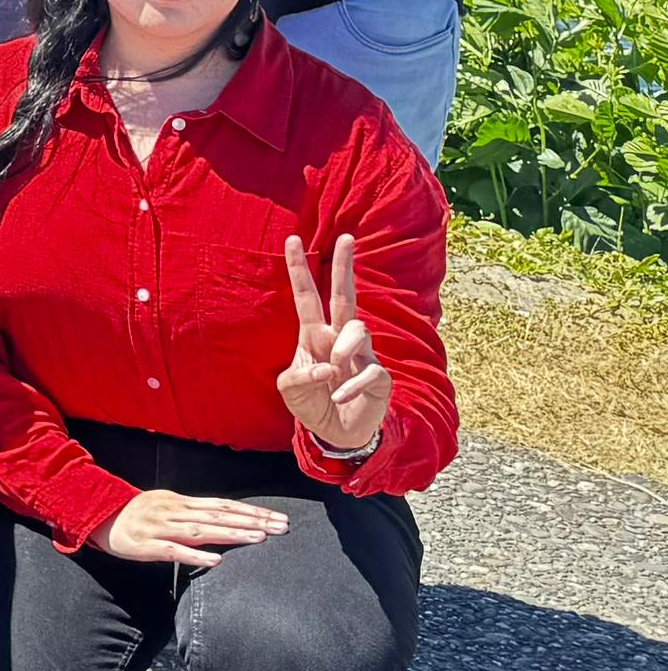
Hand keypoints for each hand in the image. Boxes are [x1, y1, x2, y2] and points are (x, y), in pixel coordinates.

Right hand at [95, 488, 289, 569]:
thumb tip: (222, 518)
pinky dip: (196, 555)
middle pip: (220, 515)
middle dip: (253, 521)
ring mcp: (161, 527)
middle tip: (281, 527)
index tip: (276, 517)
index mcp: (181, 502)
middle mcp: (175, 511)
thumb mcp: (165, 506)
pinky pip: (174, 551)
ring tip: (259, 538)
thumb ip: (192, 512)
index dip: (251, 511)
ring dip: (232, 534)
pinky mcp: (147, 545)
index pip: (223, 505)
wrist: (97, 515)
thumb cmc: (136, 514)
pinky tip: (216, 560)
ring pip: (202, 530)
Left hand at [275, 232, 393, 455]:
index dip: (298, 270)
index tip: (291, 239)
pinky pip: (368, 370)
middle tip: (346, 237)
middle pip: (345, 296)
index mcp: (314, 335)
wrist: (336, 433)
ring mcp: (362, 355)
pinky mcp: (379, 376)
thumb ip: (298, 376)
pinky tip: (340, 396)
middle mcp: (340, 338)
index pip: (306, 297)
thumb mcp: (290, 390)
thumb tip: (326, 366)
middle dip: (344, 266)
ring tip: (333, 370)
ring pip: (358, 329)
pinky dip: (350, 385)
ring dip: (343, 348)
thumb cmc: (312, 403)